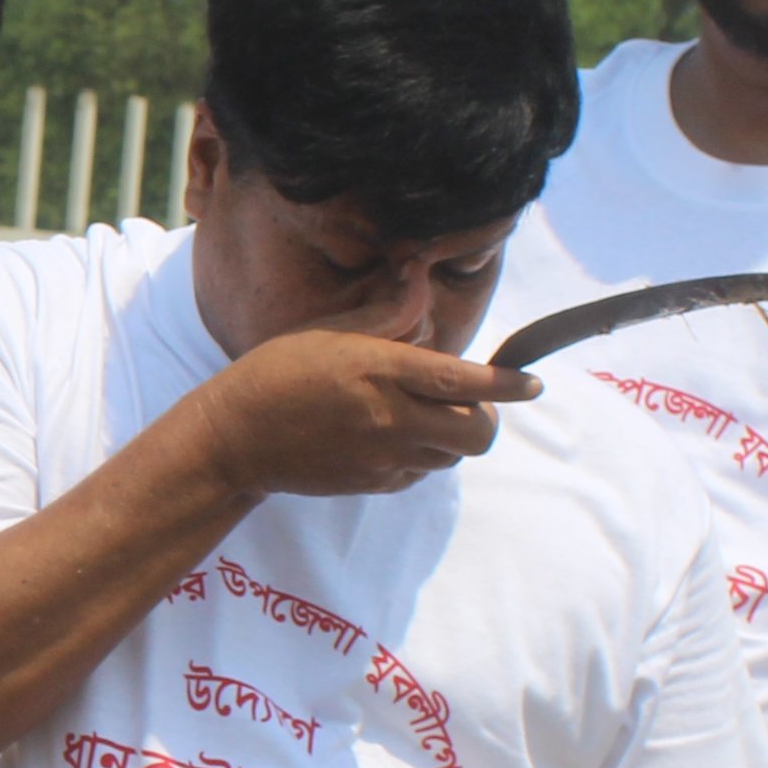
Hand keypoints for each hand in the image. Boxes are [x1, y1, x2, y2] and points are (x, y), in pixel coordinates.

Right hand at [186, 329, 539, 500]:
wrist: (235, 439)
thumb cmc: (276, 372)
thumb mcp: (328, 330)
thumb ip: (385, 314)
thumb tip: (420, 282)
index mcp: (382, 370)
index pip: (466, 381)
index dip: (508, 384)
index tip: (532, 383)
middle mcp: (391, 418)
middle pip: (477, 433)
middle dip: (485, 418)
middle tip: (467, 403)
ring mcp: (384, 457)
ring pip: (453, 455)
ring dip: (451, 437)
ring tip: (421, 416)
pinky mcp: (374, 485)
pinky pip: (420, 474)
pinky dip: (419, 457)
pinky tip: (388, 438)